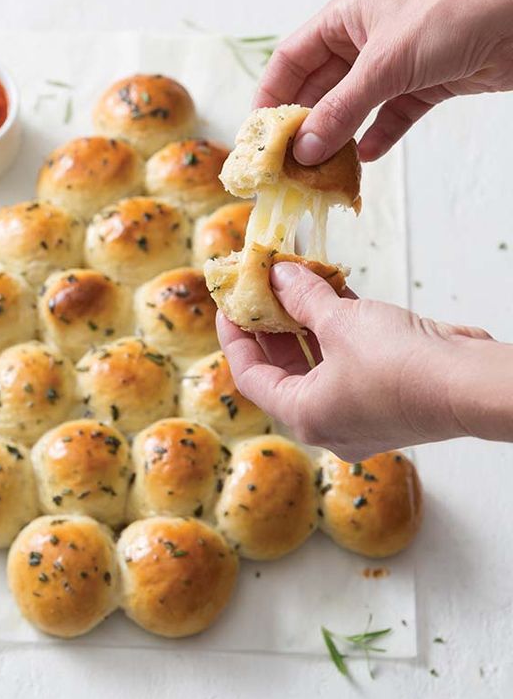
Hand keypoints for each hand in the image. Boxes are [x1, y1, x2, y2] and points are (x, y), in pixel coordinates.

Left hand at [216, 261, 504, 459]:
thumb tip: (281, 277)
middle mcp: (331, 421)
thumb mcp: (340, 321)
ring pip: (322, 362)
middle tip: (262, 288)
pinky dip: (341, 329)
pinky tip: (335, 291)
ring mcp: (362, 410)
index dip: (236, 338)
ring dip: (309, 321)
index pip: (251, 377)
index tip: (229, 306)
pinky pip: (352, 359)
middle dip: (274, 325)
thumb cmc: (400, 366)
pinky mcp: (390, 394)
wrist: (469, 385)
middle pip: (286, 370)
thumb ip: (303, 297)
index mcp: (305, 416)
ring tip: (295, 281)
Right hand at [255, 0, 512, 163]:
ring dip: (338, 136)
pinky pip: (391, 116)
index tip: (258, 133)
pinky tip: (365, 159)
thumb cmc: (454, 17)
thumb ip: (342, 109)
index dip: (271, 94)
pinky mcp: (426, 83)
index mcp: (346, 16)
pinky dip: (378, 137)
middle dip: (304, 123)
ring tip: (320, 169)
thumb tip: (305, 149)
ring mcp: (396, 63)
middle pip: (320, 86)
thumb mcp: (386, 65)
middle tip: (286, 161)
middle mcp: (366, 38)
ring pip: (354, 105)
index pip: (292, 57)